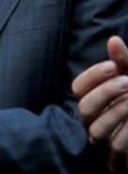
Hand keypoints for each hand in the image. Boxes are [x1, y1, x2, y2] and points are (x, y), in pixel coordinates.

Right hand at [73, 36, 127, 172]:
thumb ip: (123, 62)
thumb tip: (114, 39)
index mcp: (92, 101)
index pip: (78, 87)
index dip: (92, 76)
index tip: (112, 66)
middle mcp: (91, 122)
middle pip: (84, 108)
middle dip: (105, 93)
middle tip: (127, 82)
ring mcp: (102, 143)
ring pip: (97, 130)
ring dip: (117, 112)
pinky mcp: (115, 161)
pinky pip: (115, 148)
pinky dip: (127, 133)